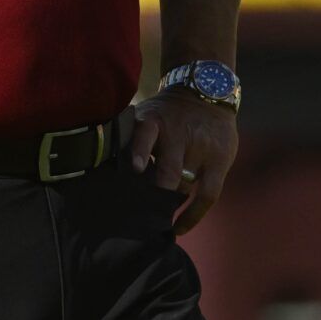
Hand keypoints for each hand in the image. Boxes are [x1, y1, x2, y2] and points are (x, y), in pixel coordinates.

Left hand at [127, 88, 238, 235]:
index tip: (135, 168)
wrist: (207, 92)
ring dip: (169, 203)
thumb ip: (129, 135)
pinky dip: (193, 214)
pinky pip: (208, 194)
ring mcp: (202, 148)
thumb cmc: (167, 113)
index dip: (140, 150)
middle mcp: (180, 134)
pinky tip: (180, 227)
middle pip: (169, 169)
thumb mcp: (146, 113)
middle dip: (155, 192)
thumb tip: (100, 163)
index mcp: (155, 121)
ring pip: (185, 184)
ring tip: (154, 223)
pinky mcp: (220, 160)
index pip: (146, 134)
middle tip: (138, 214)